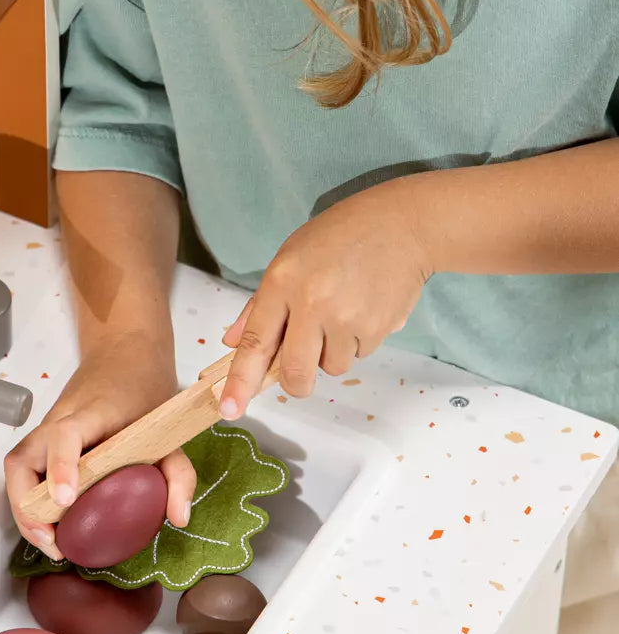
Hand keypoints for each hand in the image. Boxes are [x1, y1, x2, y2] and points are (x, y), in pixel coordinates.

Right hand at [5, 332, 195, 558]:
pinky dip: (29, 500)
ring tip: (50, 541)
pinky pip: (25, 472)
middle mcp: (58, 420)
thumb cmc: (142, 390)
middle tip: (52, 539)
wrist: (123, 354)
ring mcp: (45, 430)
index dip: (61, 466)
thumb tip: (178, 517)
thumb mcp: (168, 430)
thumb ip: (177, 473)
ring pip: (17, 469)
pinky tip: (50, 526)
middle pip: (23, 459)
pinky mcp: (42, 441)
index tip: (67, 499)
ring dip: (24, 508)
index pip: (65, 434)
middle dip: (27, 504)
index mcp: (91, 412)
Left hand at [219, 180, 432, 417]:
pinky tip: (364, 308)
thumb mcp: (290, 256)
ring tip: (342, 313)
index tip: (231, 408)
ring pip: (331, 367)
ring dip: (332, 353)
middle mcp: (312, 303)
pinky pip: (358, 355)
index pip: (255, 342)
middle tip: (301, 368)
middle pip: (295, 373)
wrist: (403, 224)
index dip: (241, 380)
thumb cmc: (341, 236)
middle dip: (295, 381)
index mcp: (283, 281)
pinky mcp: (377, 328)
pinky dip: (357, 342)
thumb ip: (260, 304)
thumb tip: (234, 342)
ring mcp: (347, 318)